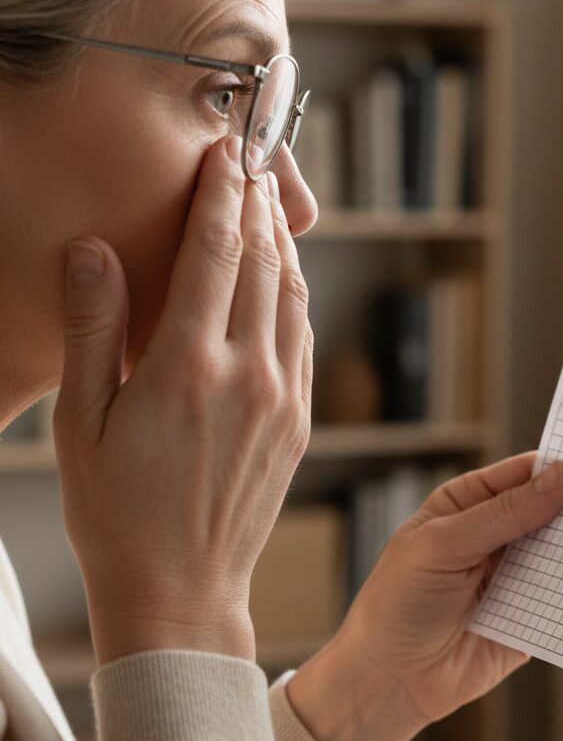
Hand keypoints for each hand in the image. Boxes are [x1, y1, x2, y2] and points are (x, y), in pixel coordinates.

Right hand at [53, 136, 313, 664]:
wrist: (182, 587)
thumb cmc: (116, 512)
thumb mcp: (80, 423)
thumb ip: (91, 327)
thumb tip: (91, 247)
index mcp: (185, 367)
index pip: (214, 252)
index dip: (221, 193)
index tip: (224, 153)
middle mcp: (246, 372)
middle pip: (263, 262)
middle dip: (256, 203)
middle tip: (250, 161)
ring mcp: (282, 396)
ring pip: (292, 294)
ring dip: (281, 243)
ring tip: (266, 204)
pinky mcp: (300, 419)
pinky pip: (304, 337)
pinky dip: (295, 293)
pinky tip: (282, 277)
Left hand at [286, 450, 562, 740]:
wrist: (390, 684)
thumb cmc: (397, 604)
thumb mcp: (443, 545)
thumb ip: (503, 514)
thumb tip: (558, 478)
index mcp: (468, 504)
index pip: (521, 474)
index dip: (556, 467)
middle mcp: (495, 535)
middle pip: (548, 510)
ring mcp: (515, 575)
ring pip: (562, 551)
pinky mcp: (532, 615)